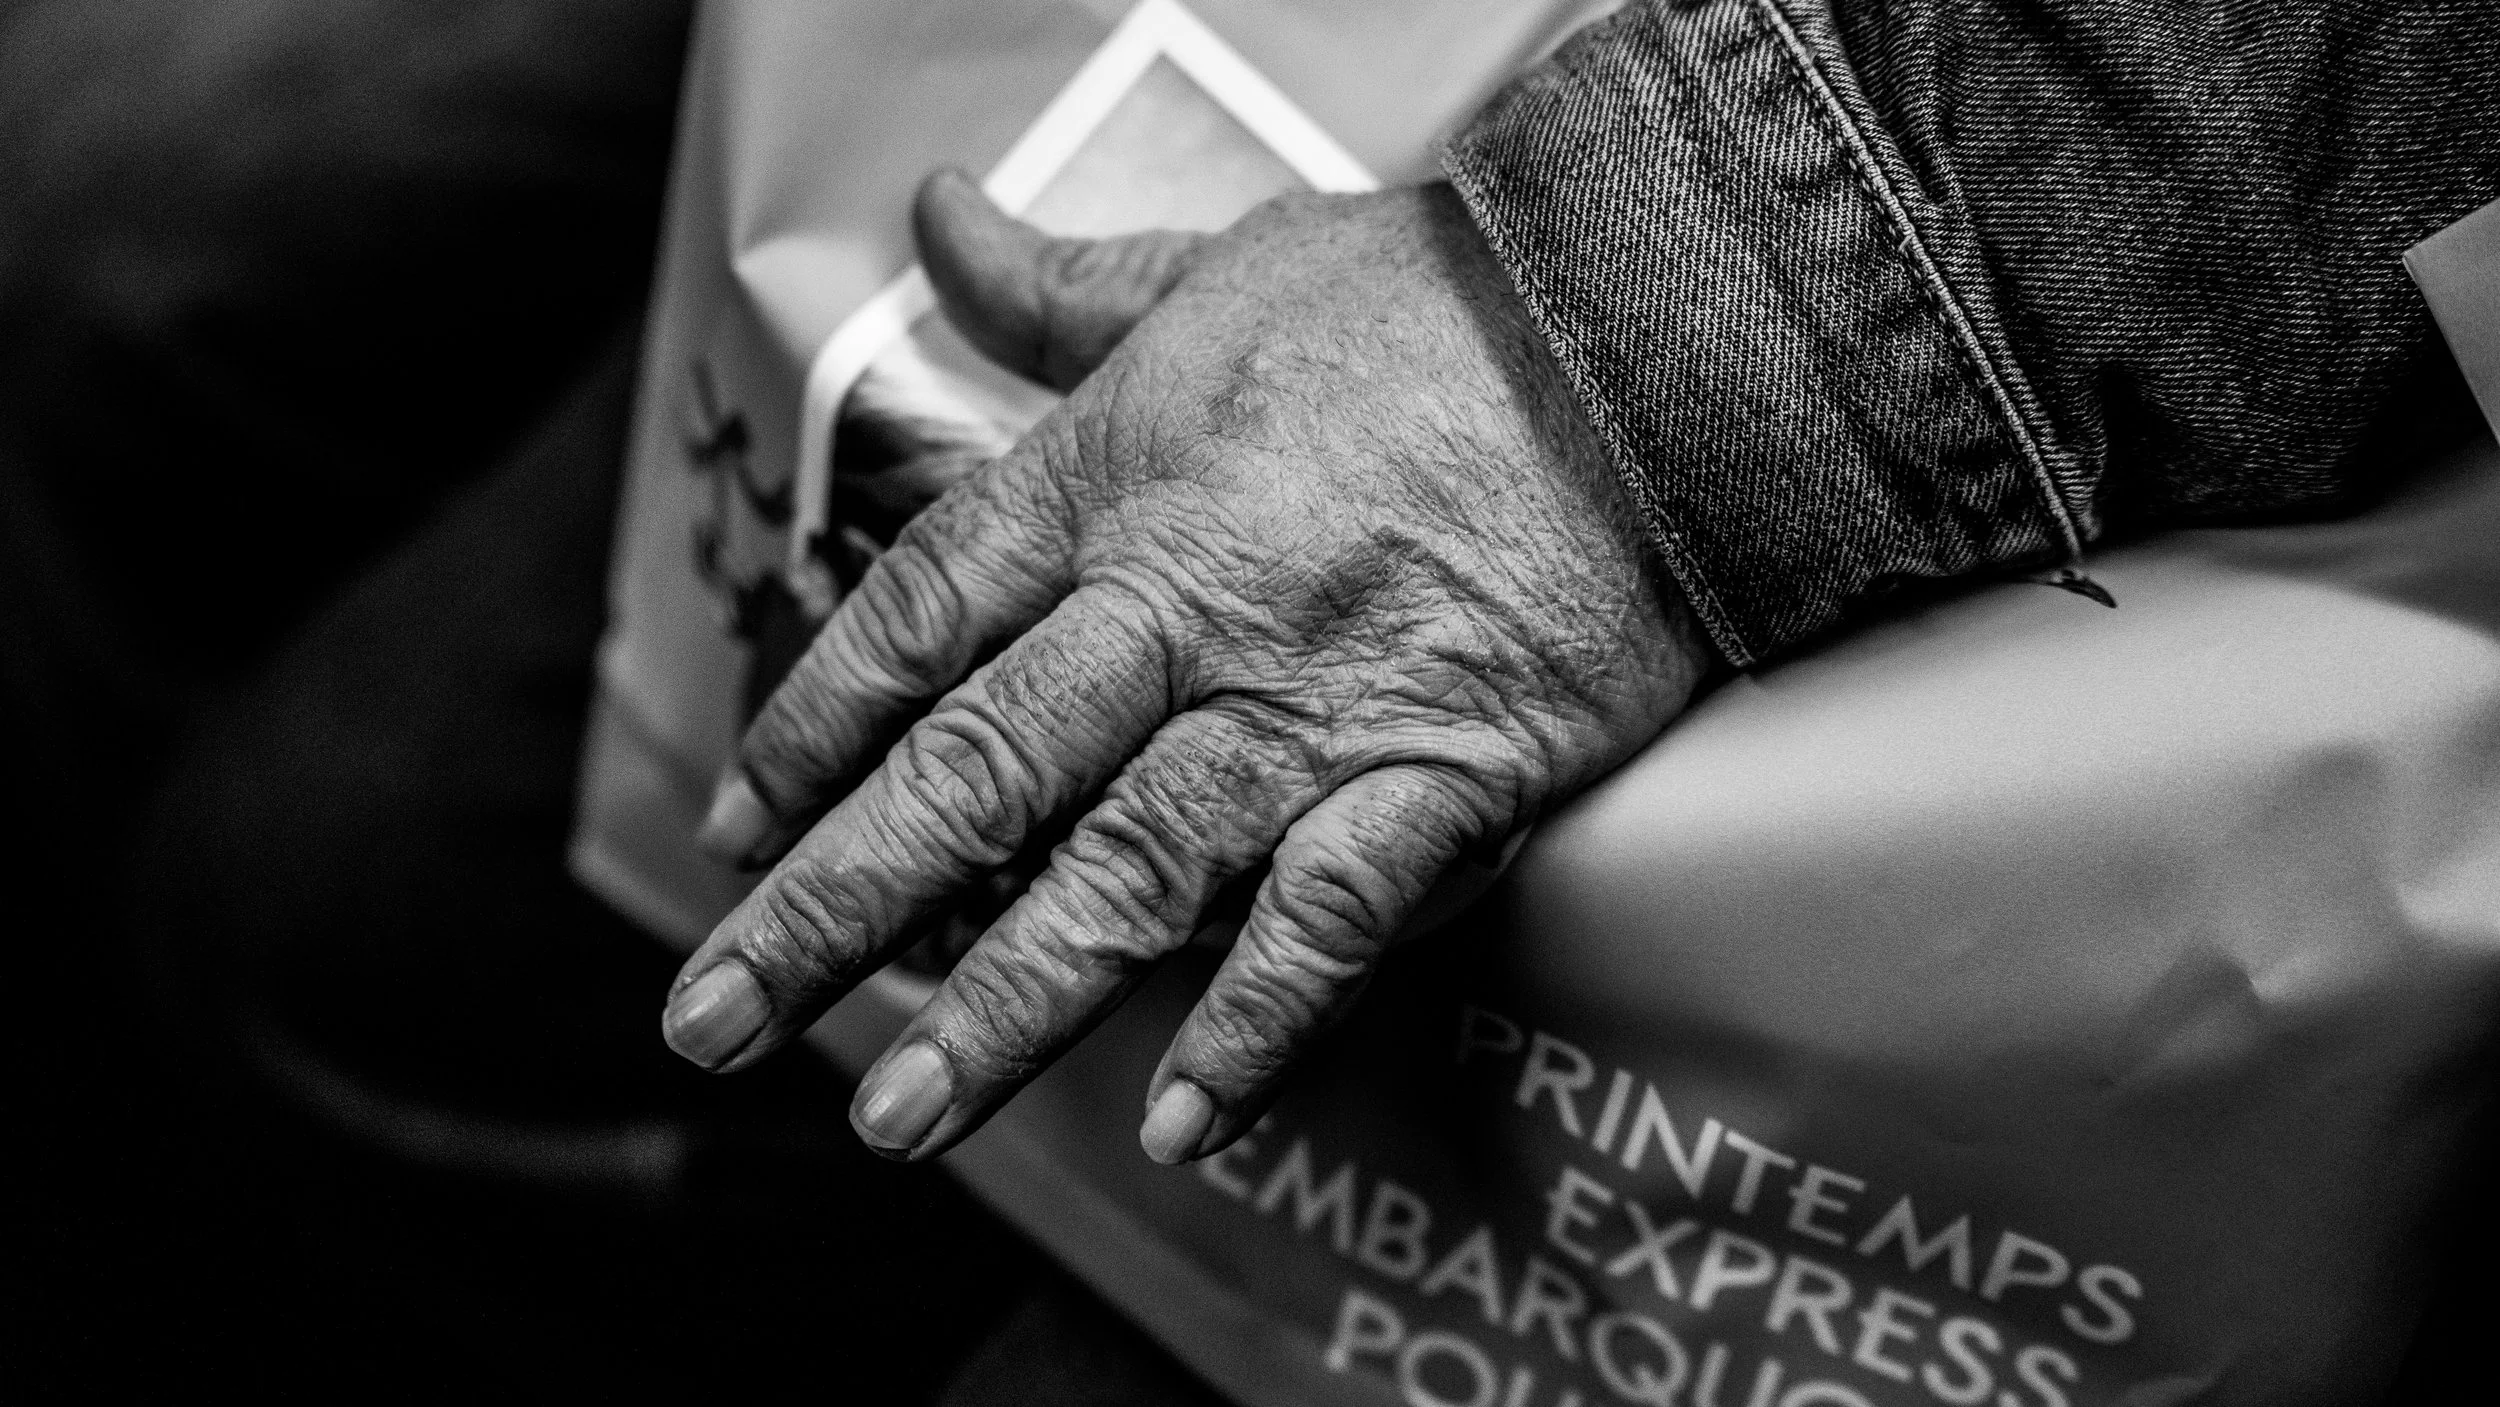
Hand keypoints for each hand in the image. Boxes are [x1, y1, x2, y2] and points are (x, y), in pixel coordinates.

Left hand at [661, 170, 1711, 1163]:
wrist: (1654, 327)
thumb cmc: (1430, 296)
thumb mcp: (1218, 266)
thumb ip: (1060, 284)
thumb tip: (936, 214)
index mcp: (1108, 481)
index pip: (913, 627)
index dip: (807, 736)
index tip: (738, 829)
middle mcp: (1176, 604)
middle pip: (970, 772)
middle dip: (829, 908)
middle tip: (712, 1019)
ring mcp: (1305, 700)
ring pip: (1119, 871)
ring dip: (1000, 1005)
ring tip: (894, 1115)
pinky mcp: (1440, 766)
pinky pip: (1330, 918)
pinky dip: (1256, 1024)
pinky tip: (1181, 1122)